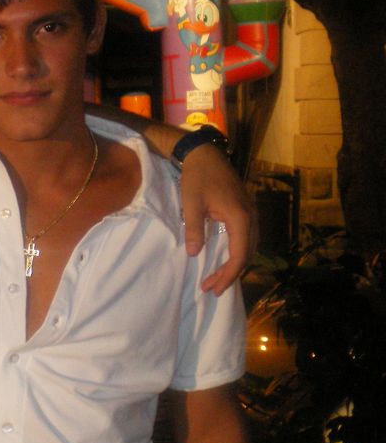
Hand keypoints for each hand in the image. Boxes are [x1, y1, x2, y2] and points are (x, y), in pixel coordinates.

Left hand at [180, 144, 257, 294]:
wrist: (205, 154)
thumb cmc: (197, 177)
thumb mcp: (191, 204)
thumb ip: (193, 229)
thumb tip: (193, 254)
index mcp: (240, 217)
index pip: (239, 255)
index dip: (228, 274)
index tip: (213, 287)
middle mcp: (251, 217)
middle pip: (247, 254)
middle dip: (230, 274)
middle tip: (211, 288)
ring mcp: (251, 213)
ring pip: (249, 247)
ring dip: (234, 264)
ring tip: (216, 278)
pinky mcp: (245, 211)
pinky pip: (246, 238)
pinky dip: (237, 253)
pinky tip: (224, 260)